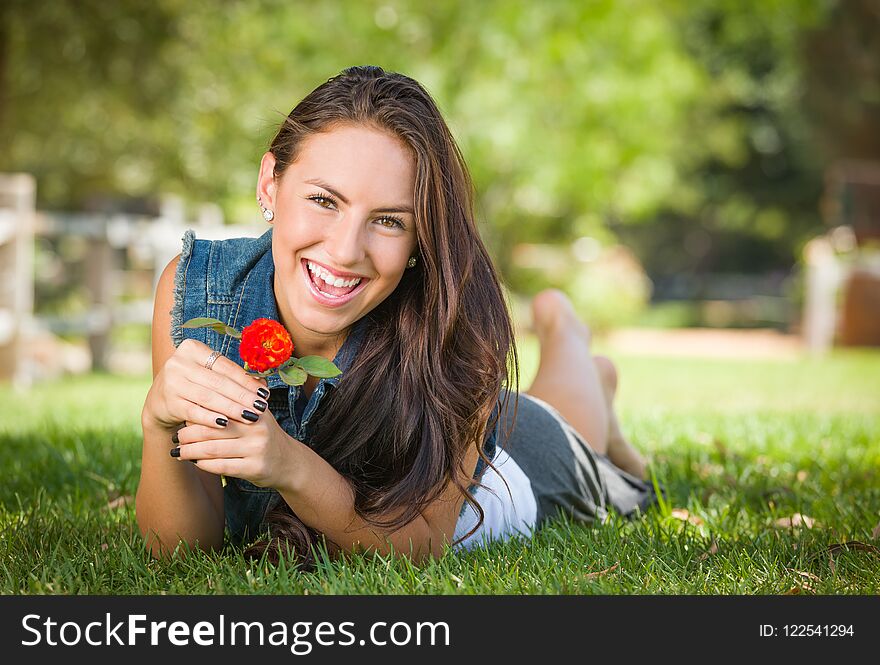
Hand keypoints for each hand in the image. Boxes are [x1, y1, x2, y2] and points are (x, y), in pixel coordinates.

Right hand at [142, 338, 269, 435]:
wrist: (160, 402)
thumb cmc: (193, 385)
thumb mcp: (209, 375)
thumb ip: (232, 377)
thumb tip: (263, 384)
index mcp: (192, 349)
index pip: (225, 367)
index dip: (247, 381)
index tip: (264, 394)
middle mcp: (179, 362)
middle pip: (218, 382)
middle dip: (242, 396)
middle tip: (260, 408)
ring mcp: (171, 382)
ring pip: (208, 397)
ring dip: (231, 408)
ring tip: (249, 416)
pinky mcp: (168, 402)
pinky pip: (193, 411)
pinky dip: (210, 418)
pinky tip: (225, 424)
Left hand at [171, 406, 297, 489]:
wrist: (288, 462)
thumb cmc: (263, 435)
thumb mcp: (257, 413)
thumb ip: (238, 397)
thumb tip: (206, 380)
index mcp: (254, 409)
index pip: (218, 407)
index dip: (196, 411)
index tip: (181, 415)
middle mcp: (257, 427)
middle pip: (212, 429)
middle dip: (188, 434)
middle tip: (175, 436)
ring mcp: (257, 448)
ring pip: (213, 449)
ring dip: (191, 451)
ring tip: (178, 451)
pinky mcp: (255, 467)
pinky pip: (222, 466)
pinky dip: (204, 464)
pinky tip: (194, 462)